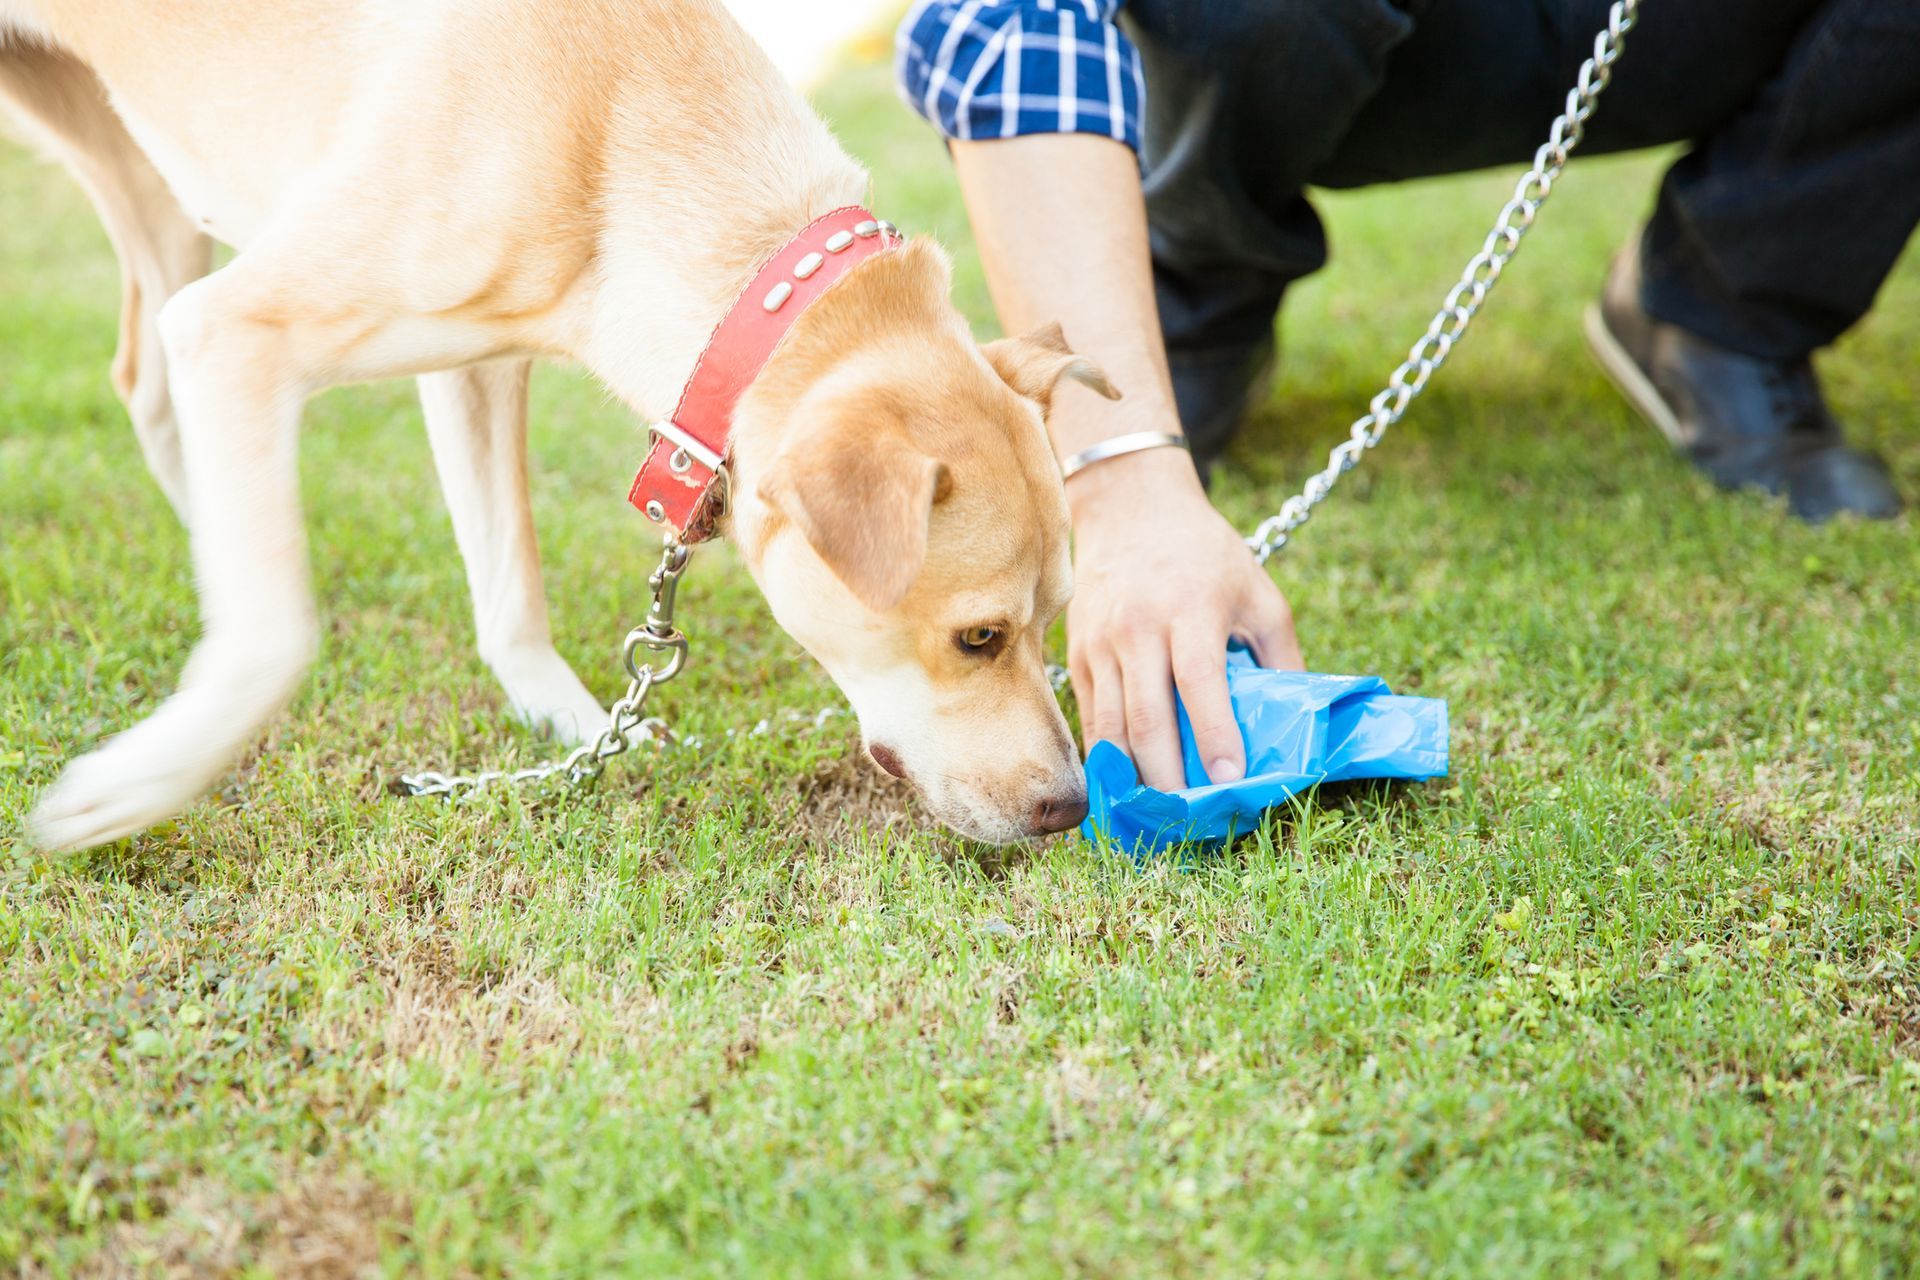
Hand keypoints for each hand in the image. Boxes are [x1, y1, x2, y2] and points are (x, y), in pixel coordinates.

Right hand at [1066, 447, 1302, 791]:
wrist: (1129, 507)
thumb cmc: (1206, 555)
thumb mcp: (1258, 592)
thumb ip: (1281, 655)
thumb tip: (1298, 723)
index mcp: (1193, 609)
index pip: (1201, 682)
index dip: (1214, 736)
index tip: (1229, 781)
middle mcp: (1140, 628)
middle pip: (1148, 716)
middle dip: (1168, 776)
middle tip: (1188, 820)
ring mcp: (1102, 643)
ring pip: (1112, 726)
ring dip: (1134, 778)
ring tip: (1156, 818)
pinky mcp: (1079, 654)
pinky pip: (1091, 718)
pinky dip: (1108, 759)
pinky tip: (1125, 789)